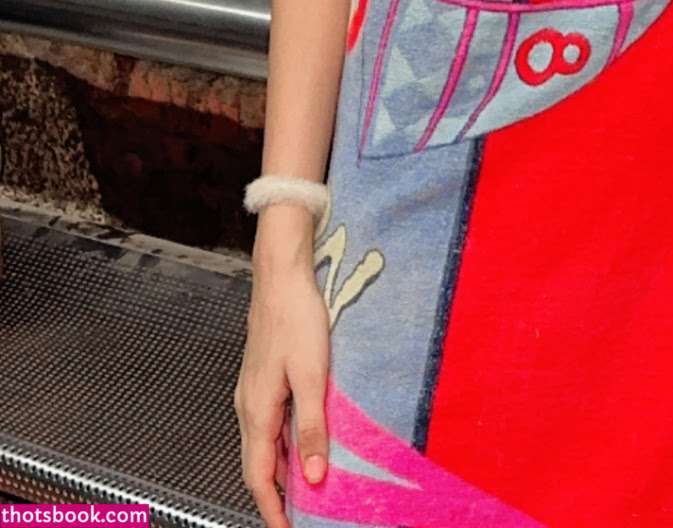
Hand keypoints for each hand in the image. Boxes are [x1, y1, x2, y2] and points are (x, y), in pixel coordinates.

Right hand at [233, 250, 329, 527]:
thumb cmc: (296, 319)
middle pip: (257, 465)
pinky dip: (282, 444)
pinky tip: (303, 441)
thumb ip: (312, 428)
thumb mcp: (312, 377)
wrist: (282, 277)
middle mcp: (248, 406)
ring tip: (308, 486)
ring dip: (281, 469)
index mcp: (257, 411)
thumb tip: (314, 476)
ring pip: (263, 445)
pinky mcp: (262, 379)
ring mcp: (252, 392)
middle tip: (302, 514)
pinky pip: (268, 424)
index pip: (257, 477)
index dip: (271, 509)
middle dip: (276, 495)